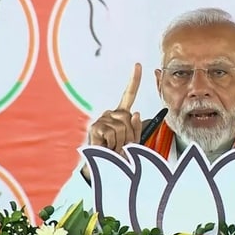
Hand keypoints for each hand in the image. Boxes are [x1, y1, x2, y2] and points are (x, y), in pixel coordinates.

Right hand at [81, 63, 143, 182]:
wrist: (102, 169)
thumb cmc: (118, 156)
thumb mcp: (133, 142)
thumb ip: (137, 129)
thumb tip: (136, 113)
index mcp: (121, 115)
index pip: (129, 95)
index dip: (134, 80)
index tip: (138, 65)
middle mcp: (111, 114)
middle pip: (130, 118)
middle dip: (130, 136)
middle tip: (121, 147)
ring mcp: (102, 119)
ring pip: (122, 127)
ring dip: (121, 142)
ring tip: (114, 149)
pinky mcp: (96, 127)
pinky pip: (113, 133)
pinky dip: (113, 144)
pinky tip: (106, 148)